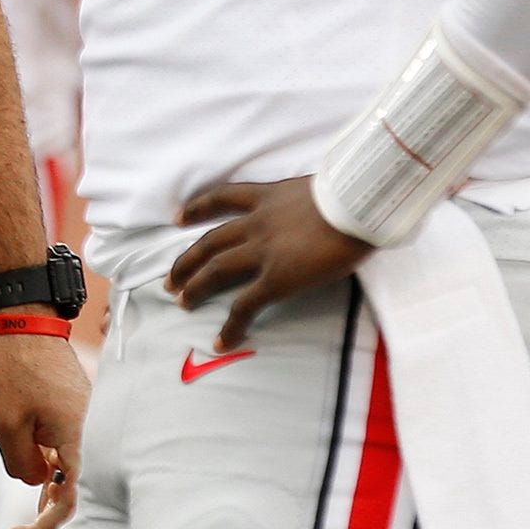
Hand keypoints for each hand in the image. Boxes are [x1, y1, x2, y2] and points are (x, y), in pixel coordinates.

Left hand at [0, 334, 87, 528]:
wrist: (25, 320)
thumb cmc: (13, 368)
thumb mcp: (6, 424)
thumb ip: (23, 464)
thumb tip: (38, 481)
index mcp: (78, 438)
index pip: (68, 502)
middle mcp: (88, 436)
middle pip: (74, 496)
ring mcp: (81, 427)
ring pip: (68, 479)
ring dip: (47, 509)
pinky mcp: (70, 419)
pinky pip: (65, 459)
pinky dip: (50, 481)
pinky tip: (37, 498)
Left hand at [166, 177, 369, 348]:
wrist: (358, 204)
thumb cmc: (354, 193)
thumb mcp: (324, 188)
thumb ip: (311, 201)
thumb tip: (325, 208)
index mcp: (268, 196)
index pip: (224, 198)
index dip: (198, 208)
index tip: (179, 217)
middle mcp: (257, 222)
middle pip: (210, 242)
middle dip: (187, 261)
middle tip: (171, 279)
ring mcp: (263, 251)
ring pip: (216, 270)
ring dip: (195, 287)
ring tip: (181, 302)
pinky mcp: (275, 279)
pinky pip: (245, 306)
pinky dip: (230, 326)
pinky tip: (220, 341)